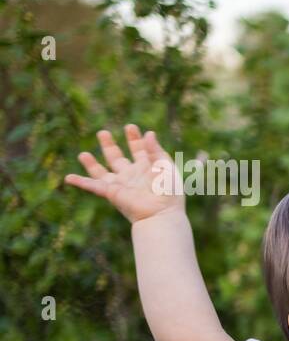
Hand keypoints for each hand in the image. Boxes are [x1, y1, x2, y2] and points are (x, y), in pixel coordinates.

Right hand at [64, 125, 183, 223]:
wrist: (161, 213)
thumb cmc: (168, 192)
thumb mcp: (165, 167)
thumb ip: (155, 150)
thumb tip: (149, 133)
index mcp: (148, 168)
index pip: (139, 150)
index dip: (134, 138)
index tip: (130, 126)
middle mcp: (132, 176)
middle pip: (117, 158)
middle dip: (109, 146)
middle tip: (102, 132)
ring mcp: (121, 184)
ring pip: (102, 173)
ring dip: (92, 164)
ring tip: (82, 154)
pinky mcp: (112, 193)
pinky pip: (92, 186)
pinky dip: (80, 182)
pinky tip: (68, 178)